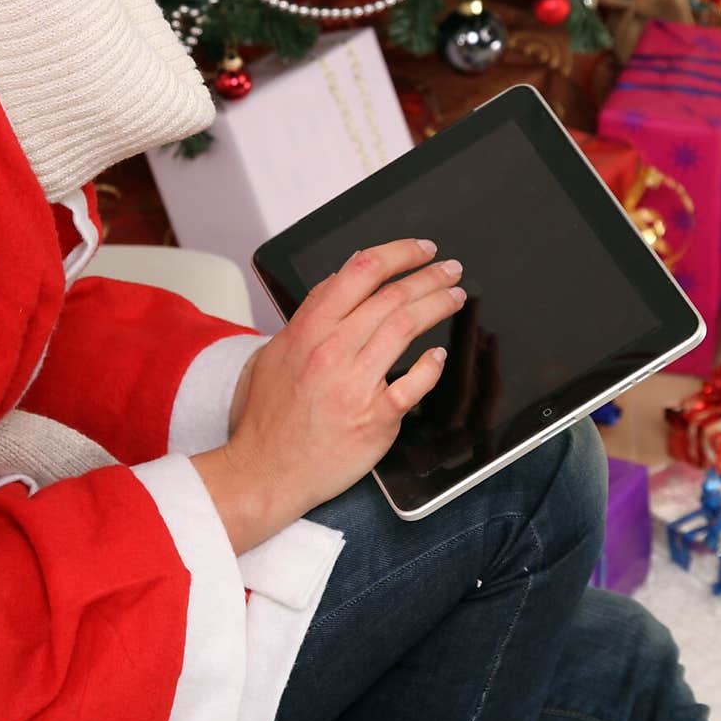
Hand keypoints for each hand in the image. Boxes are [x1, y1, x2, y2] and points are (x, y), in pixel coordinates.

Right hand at [192, 239, 465, 552]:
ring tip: (455, 297)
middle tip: (451, 269)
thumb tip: (345, 276)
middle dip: (430, 276)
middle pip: (392, 295)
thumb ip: (312, 312)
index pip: (361, 270)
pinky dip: (431, 365)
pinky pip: (414, 384)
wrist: (265, 471)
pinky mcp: (375, 418)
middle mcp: (332, 350)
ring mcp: (355, 384)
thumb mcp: (276, 350)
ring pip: (407, 327)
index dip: (399, 253)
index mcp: (308, 328)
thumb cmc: (270, 416)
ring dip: (438, 305)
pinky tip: (440, 355)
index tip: (421, 249)